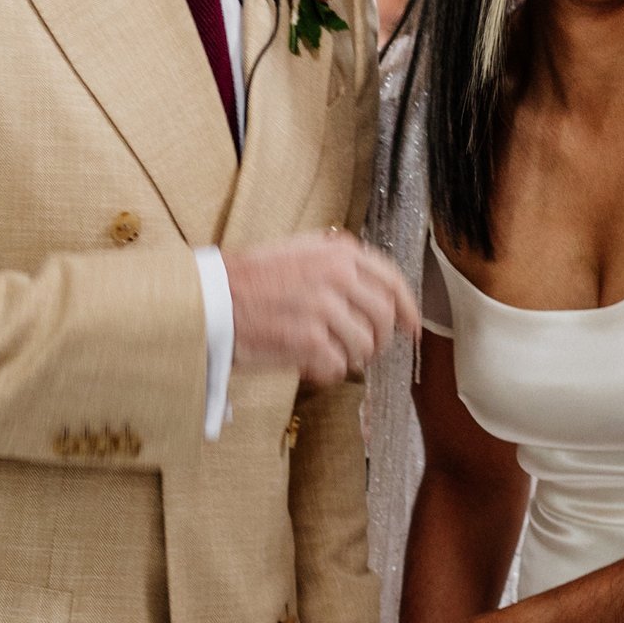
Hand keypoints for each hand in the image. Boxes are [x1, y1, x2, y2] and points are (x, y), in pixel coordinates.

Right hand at [225, 233, 416, 388]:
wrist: (212, 298)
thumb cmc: (250, 278)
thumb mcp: (300, 251)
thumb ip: (338, 262)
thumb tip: (378, 289)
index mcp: (338, 252)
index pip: (392, 280)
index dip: (408, 307)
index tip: (411, 327)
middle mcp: (336, 275)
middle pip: (384, 317)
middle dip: (380, 339)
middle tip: (366, 350)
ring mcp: (324, 307)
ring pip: (365, 345)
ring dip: (353, 358)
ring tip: (331, 356)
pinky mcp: (308, 339)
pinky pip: (338, 365)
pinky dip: (327, 371)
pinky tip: (310, 365)